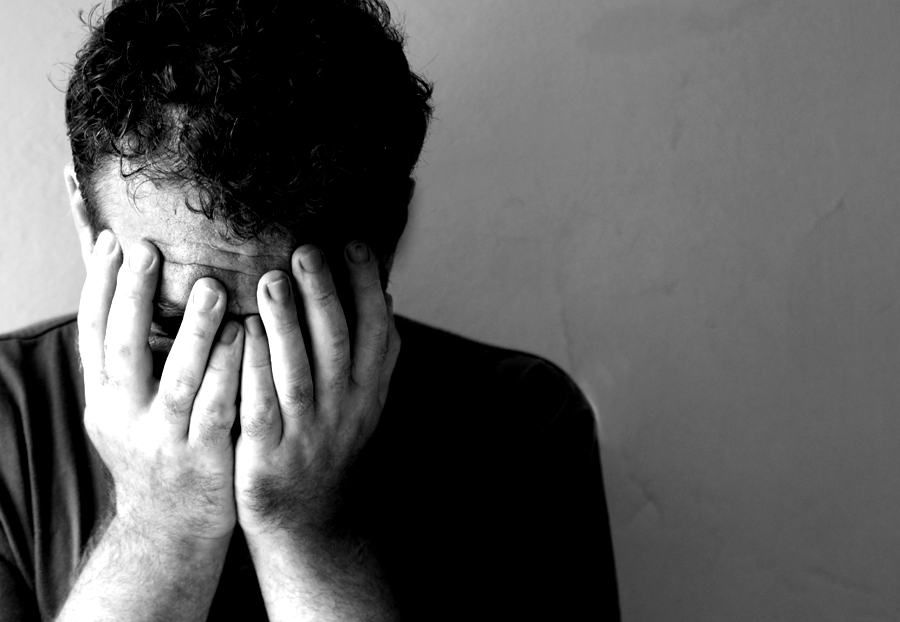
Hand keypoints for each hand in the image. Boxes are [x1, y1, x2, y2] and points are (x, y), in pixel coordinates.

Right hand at [78, 230, 243, 543]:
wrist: (169, 528)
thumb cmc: (155, 451)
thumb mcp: (125, 410)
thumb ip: (130, 361)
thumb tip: (136, 290)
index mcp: (103, 397)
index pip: (93, 332)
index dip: (101, 285)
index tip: (114, 241)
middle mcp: (124, 416)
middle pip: (123, 347)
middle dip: (133, 296)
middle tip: (148, 248)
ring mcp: (164, 439)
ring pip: (177, 378)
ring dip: (193, 330)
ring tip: (212, 287)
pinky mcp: (203, 458)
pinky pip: (217, 408)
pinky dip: (229, 370)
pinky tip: (246, 336)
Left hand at [234, 241, 400, 536]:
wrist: (310, 518)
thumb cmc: (330, 442)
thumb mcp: (363, 401)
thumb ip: (373, 352)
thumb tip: (385, 293)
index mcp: (368, 390)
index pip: (377, 330)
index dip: (366, 286)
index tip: (353, 243)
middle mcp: (344, 408)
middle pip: (337, 343)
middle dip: (324, 294)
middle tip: (306, 249)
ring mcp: (307, 431)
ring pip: (298, 371)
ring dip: (286, 324)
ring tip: (270, 279)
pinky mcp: (268, 452)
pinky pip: (261, 406)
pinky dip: (253, 369)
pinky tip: (240, 334)